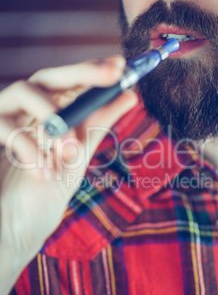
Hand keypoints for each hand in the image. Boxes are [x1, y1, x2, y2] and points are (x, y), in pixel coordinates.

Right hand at [0, 57, 137, 294]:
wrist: (14, 229)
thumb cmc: (45, 192)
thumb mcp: (77, 155)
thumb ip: (98, 124)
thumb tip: (129, 95)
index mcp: (48, 114)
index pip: (70, 82)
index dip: (94, 70)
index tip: (120, 65)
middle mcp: (26, 112)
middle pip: (49, 77)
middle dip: (81, 73)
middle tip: (111, 74)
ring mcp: (5, 119)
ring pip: (24, 91)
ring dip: (54, 116)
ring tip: (69, 151)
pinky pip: (5, 126)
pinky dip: (28, 148)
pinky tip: (43, 173)